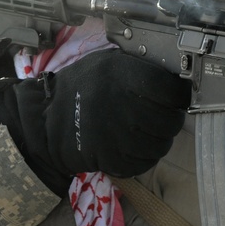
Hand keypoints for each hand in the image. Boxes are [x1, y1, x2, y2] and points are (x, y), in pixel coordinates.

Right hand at [0, 49, 190, 194]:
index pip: (171, 89)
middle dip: (170, 119)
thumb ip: (140, 68)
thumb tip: (176, 77)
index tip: (176, 96)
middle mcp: (121, 104)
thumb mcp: (109, 63)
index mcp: (121, 75)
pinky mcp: (111, 159)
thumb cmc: (82, 87)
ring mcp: (116, 135)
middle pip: (170, 120)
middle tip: (160, 115)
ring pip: (161, 145)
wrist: (46, 118)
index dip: (178, 95)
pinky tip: (133, 145)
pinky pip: (145, 162)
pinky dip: (144, 156)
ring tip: (145, 131)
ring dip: (159, 139)